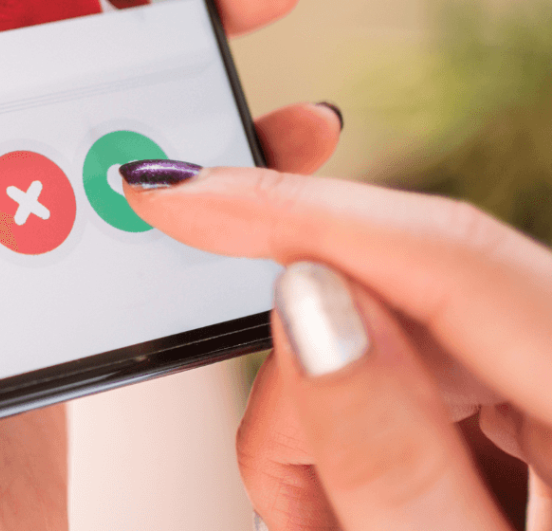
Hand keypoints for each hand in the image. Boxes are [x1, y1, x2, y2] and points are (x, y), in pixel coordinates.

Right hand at [124, 166, 551, 529]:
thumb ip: (389, 456)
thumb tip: (304, 298)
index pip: (442, 250)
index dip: (293, 211)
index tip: (178, 195)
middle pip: (413, 300)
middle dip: (312, 377)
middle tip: (290, 489)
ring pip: (411, 336)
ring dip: (339, 418)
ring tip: (336, 517)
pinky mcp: (541, 408)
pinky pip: (434, 378)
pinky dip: (374, 428)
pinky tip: (375, 499)